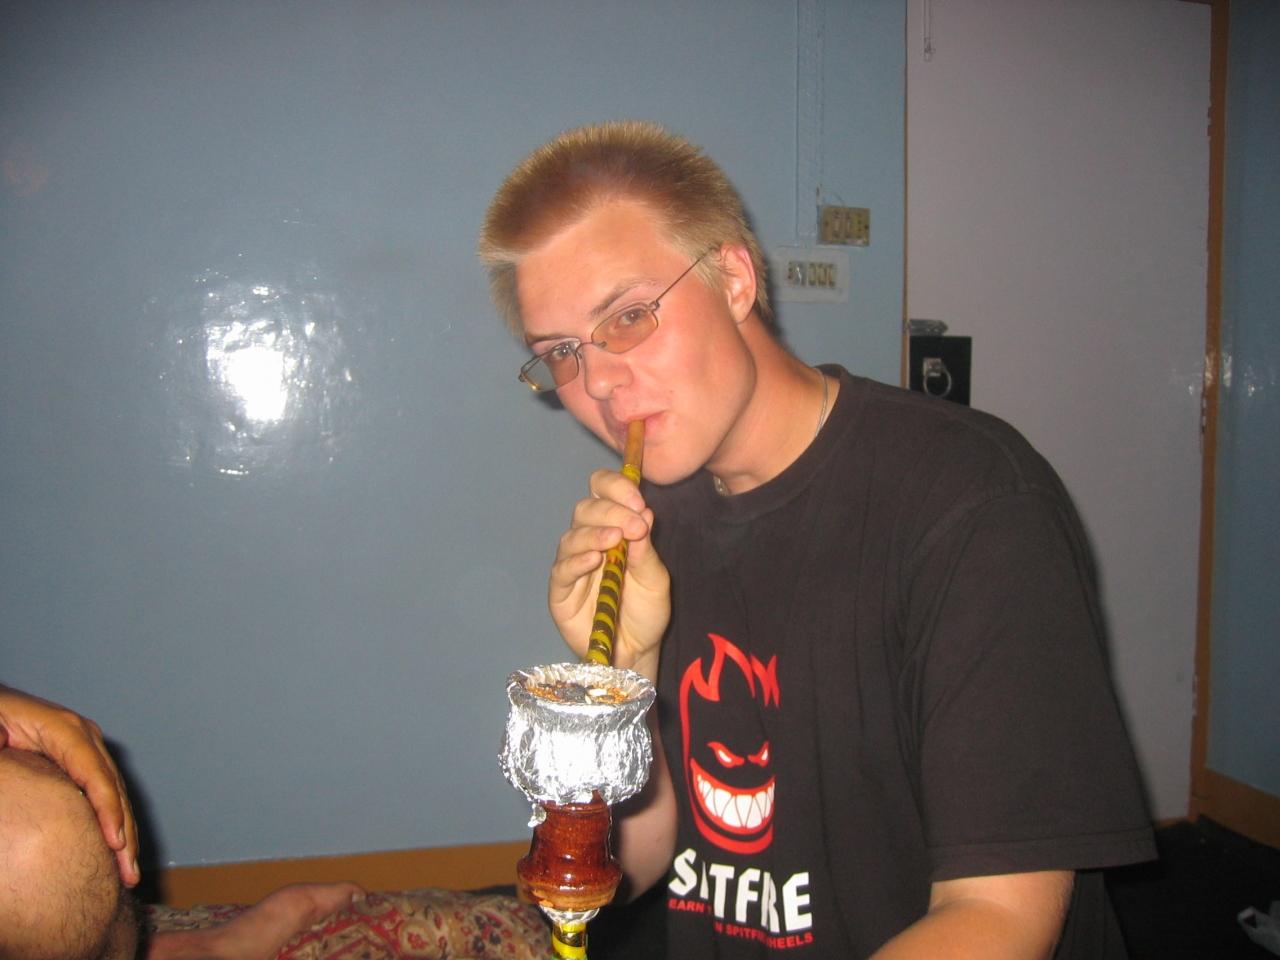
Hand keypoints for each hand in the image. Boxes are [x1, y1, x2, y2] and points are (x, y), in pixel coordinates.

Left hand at [0, 685, 139, 886]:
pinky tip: (115, 846)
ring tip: (128, 869)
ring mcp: (84, 746)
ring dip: (125, 831)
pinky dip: (113, 820)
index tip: (114, 843)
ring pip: (114, 791)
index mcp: (63, 728)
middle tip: (128, 872)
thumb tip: (7, 761)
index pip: (95, 772)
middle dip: (125, 830)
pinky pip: (102, 791)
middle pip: (113, 786)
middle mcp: (82, 736)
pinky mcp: (78, 759)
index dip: (108, 809)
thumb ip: (5, 746)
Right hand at [549, 468, 669, 679]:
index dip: (616, 488)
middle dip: (610, 511)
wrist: (637, 651)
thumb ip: (646, 550)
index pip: (602, 492)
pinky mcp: (561, 592)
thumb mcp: (655, 579)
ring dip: (594, 533)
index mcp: (612, 528)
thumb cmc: (646, 611)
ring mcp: (572, 566)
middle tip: (635, 525)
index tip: (638, 501)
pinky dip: (577, 561)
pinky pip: (562, 570)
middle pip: (585, 509)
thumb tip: (644, 513)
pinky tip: (594, 561)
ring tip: (615, 539)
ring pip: (571, 536)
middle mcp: (588, 541)